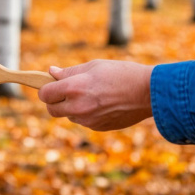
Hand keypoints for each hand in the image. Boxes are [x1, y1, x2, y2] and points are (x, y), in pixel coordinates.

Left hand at [38, 60, 154, 131]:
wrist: (149, 92)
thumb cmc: (121, 74)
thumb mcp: (93, 66)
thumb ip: (69, 72)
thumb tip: (51, 72)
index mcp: (74, 88)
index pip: (45, 95)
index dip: (45, 89)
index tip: (51, 85)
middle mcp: (78, 107)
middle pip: (52, 110)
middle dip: (54, 101)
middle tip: (65, 91)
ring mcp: (88, 120)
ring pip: (69, 116)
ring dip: (72, 107)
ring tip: (91, 94)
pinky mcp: (98, 128)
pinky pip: (84, 121)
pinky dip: (86, 114)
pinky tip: (102, 103)